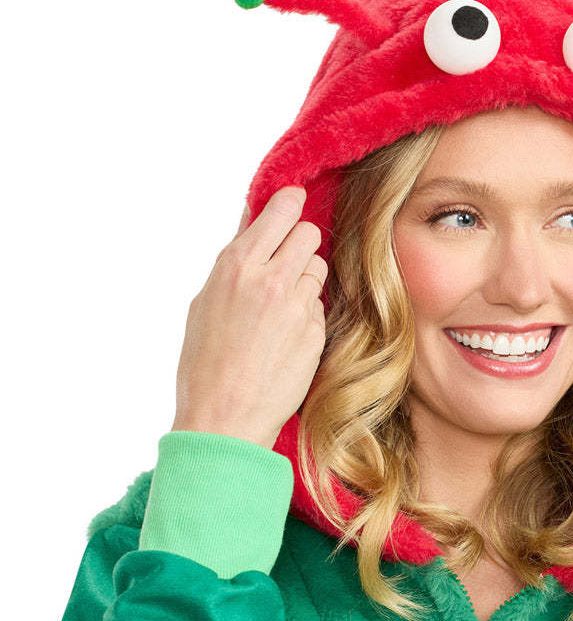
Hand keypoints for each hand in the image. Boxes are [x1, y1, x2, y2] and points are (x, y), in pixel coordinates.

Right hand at [172, 185, 328, 449]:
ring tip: (281, 307)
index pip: (280, 211)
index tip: (294, 202)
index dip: (290, 205)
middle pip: (309, 234)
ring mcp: (297, 307)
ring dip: (305, 279)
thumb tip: (251, 221)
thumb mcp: (204, 303)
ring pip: (318, 269)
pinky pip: (319, 307)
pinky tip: (286, 338)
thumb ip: (234, 261)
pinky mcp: (315, 333)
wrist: (224, 418)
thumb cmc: (204, 364)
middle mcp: (270, 279)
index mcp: (235, 266)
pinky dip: (307, 315)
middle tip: (286, 262)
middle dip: (300, 243)